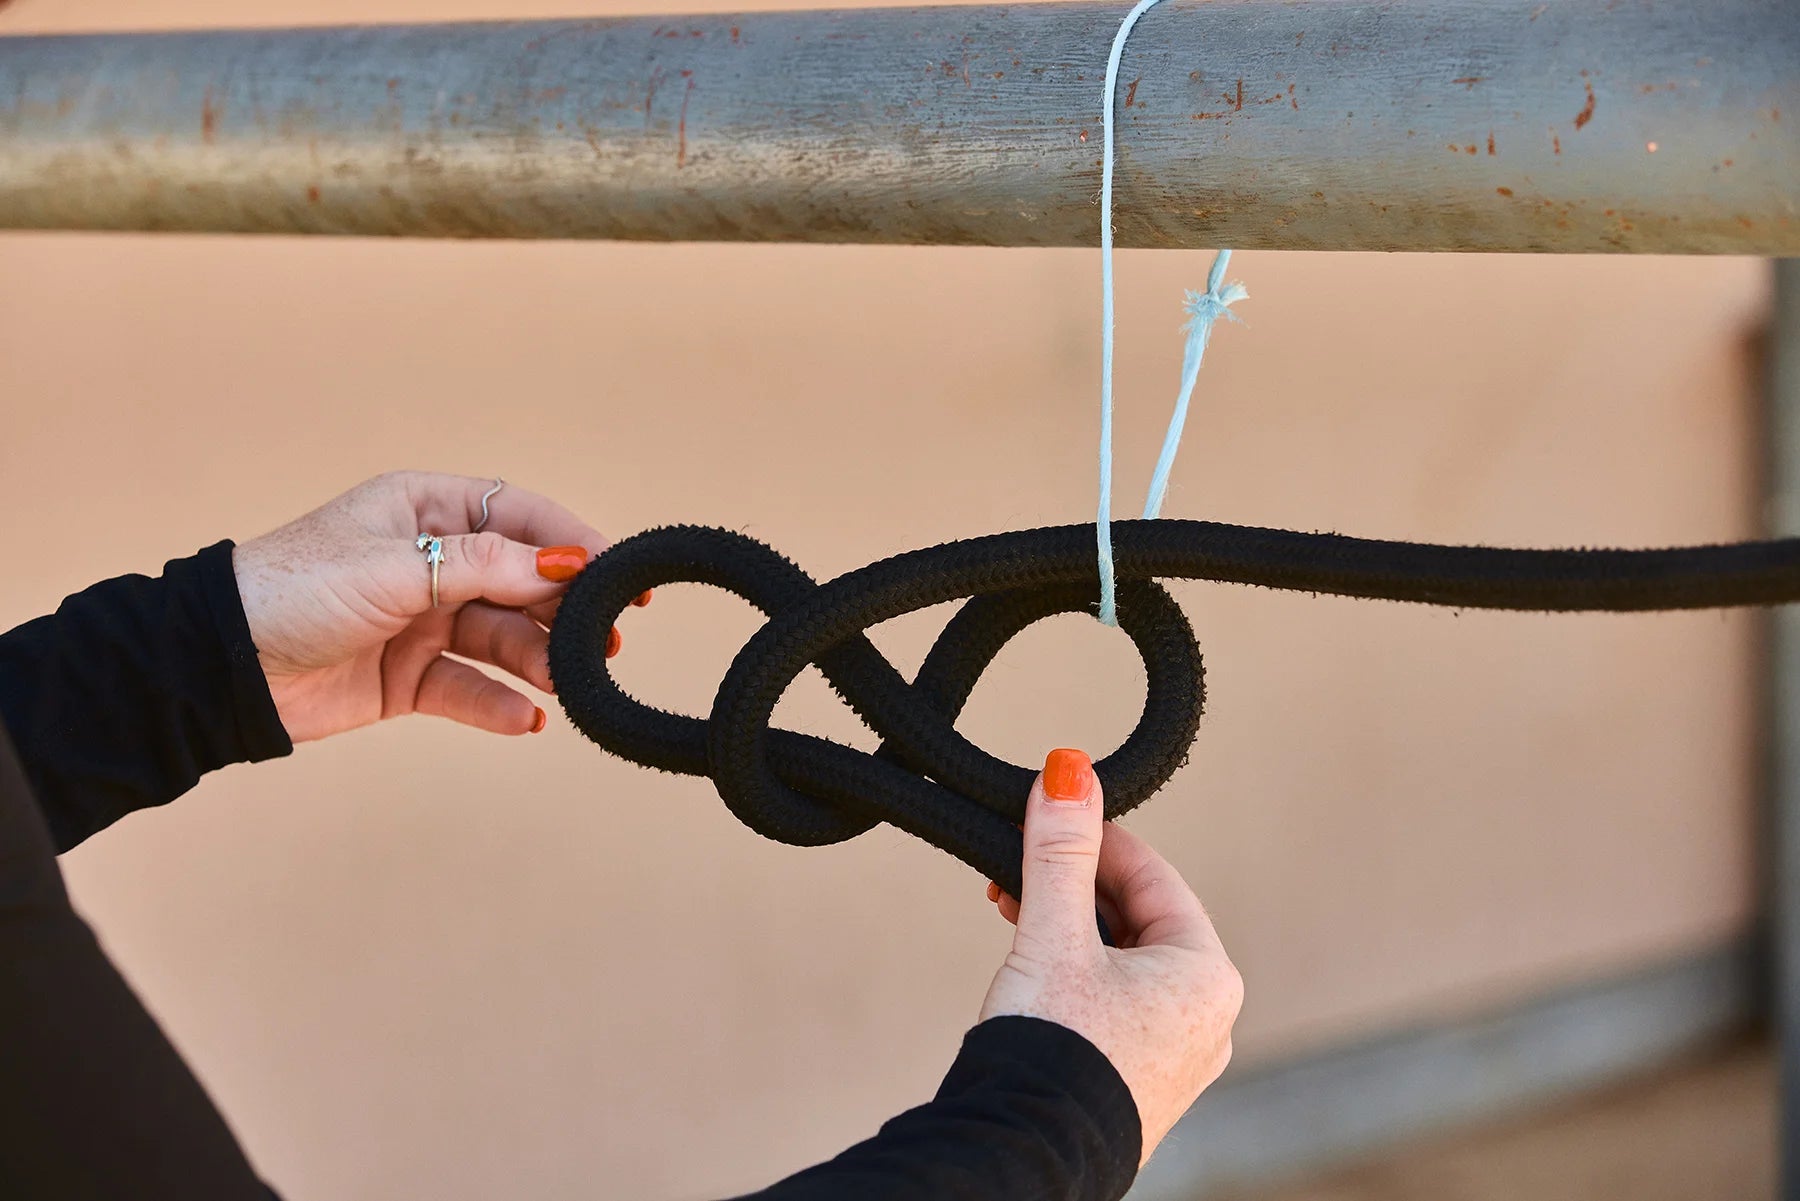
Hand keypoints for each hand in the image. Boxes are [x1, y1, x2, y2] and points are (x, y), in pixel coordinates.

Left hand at [234, 471, 621, 742]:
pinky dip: (500, 705)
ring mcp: (423, 621)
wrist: (219, 668)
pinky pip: (470, 687)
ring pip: (503, 638)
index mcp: (425, 512)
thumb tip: (565, 563)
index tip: (621, 573)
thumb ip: (486, 567)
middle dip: (564, 610)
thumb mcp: (395, 568)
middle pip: (521, 582)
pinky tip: (526, 720)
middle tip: (605, 641)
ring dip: (536, 660)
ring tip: (560, 682)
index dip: (573, 543)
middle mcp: (432, 563)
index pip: (520, 517)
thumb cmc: (293, 591)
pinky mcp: (410, 677)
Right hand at [979, 749, 1242, 1163]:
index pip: (1153, 875)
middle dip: (1073, 890)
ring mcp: (1177, 1059)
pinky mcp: (1141, 1085)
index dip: (1095, 839)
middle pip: (1139, 919)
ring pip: (1124, 964)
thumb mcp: (1052, 934)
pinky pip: (1116, 1007)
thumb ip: (1060, 850)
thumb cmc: (1051, 1053)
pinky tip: (1033, 975)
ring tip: (1013, 918)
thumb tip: (1071, 769)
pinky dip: (1076, 978)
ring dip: (1069, 933)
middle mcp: (1208, 1019)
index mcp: (1208, 975)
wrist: (1024, 1154)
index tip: (1047, 813)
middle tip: (1015, 871)